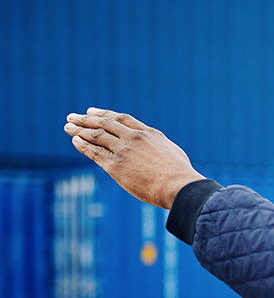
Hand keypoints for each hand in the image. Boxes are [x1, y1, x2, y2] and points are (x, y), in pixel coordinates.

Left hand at [65, 108, 203, 208]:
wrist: (179, 186)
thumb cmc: (180, 174)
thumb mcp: (172, 152)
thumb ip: (157, 148)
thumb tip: (155, 152)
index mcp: (148, 133)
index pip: (121, 119)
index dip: (104, 114)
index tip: (91, 111)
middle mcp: (134, 138)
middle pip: (104, 123)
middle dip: (86, 119)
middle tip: (72, 116)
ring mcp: (124, 150)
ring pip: (96, 135)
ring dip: (79, 130)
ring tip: (68, 127)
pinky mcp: (116, 166)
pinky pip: (94, 152)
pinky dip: (83, 145)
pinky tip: (75, 141)